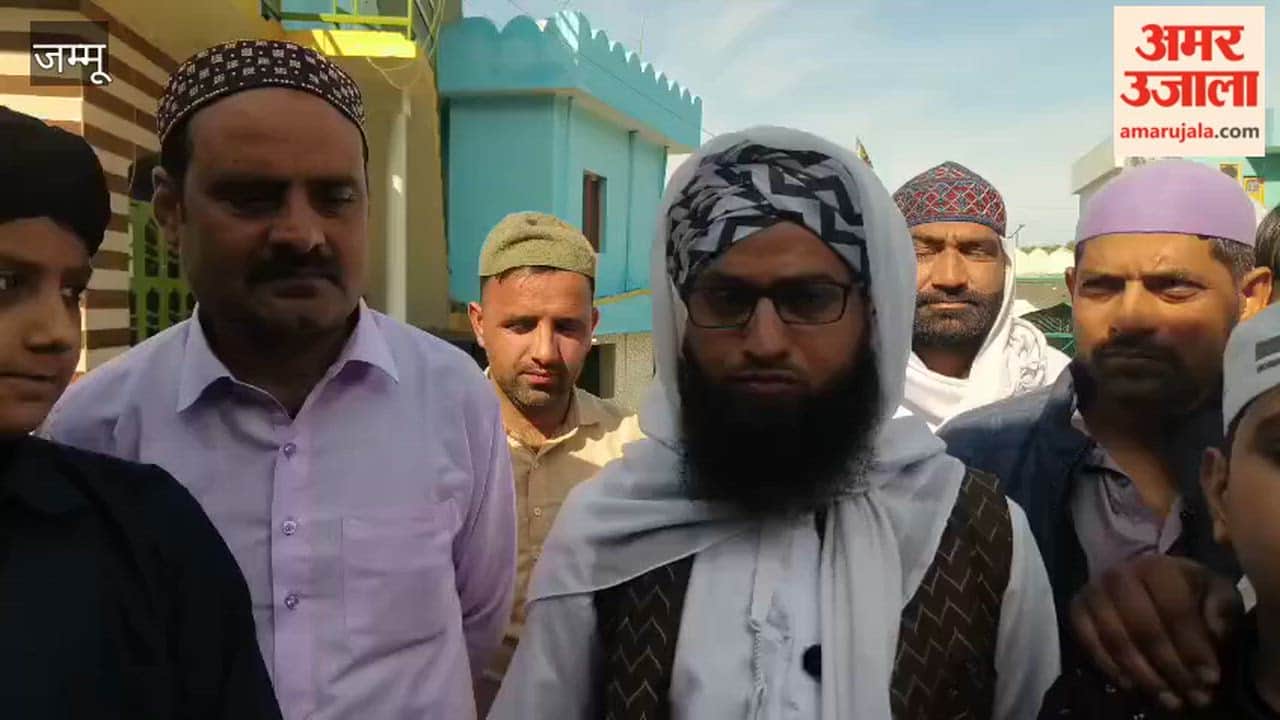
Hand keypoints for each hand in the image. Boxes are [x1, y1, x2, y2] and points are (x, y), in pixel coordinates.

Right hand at [1069, 555, 1242, 710]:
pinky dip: (1111, 668)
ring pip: (1116, 641)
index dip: (1193, 647)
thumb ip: (1221, 606)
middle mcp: (1118, 575)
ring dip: (1145, 676)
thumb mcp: (1215, 592)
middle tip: (1195, 697)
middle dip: (1172, 668)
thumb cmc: (1187, 592)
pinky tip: (1134, 687)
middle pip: (1144, 629)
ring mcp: (1093, 592)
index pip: (1174, 610)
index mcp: (1156, 567)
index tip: (1211, 678)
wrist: (1147, 584)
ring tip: (1170, 700)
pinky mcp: (1076, 610)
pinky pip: (1089, 644)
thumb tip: (1216, 628)